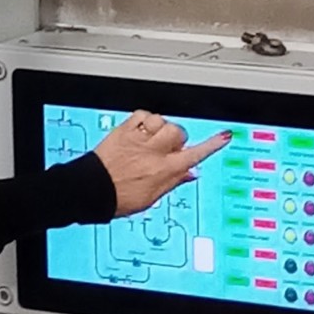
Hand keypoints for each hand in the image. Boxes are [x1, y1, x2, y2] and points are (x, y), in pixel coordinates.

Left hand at [94, 111, 231, 216]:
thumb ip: (172, 182)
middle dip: (176, 138)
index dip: (211, 145)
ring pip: (163, 121)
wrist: (89, 192)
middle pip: (179, 133)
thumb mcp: (149, 198)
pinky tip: (140, 129)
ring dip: (160, 127)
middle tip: (165, 148)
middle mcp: (154, 153)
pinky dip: (144, 119)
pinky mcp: (123, 132)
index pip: (195, 155)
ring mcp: (138, 140)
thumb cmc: (116, 199)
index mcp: (164, 171)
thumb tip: (190, 173)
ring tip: (150, 139)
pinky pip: (142, 114)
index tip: (223, 136)